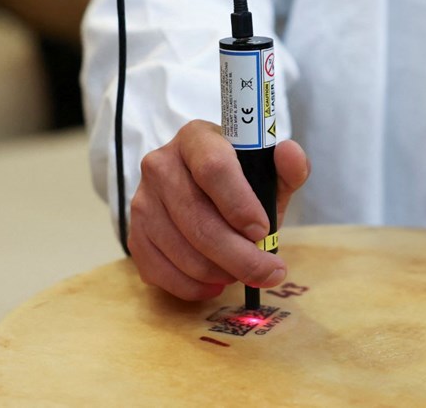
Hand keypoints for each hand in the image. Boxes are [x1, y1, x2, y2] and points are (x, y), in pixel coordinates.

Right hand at [127, 120, 309, 300]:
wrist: (202, 190)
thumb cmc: (240, 181)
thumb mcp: (268, 171)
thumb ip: (288, 165)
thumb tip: (290, 154)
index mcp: (196, 139)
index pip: (213, 169)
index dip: (239, 205)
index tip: (262, 231)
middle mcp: (161, 164)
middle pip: (196, 217)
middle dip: (238, 254)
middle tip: (268, 272)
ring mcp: (142, 200)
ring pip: (180, 249)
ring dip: (218, 272)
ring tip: (242, 272)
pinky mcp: (134, 233)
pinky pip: (158, 270)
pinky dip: (192, 286)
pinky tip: (215, 283)